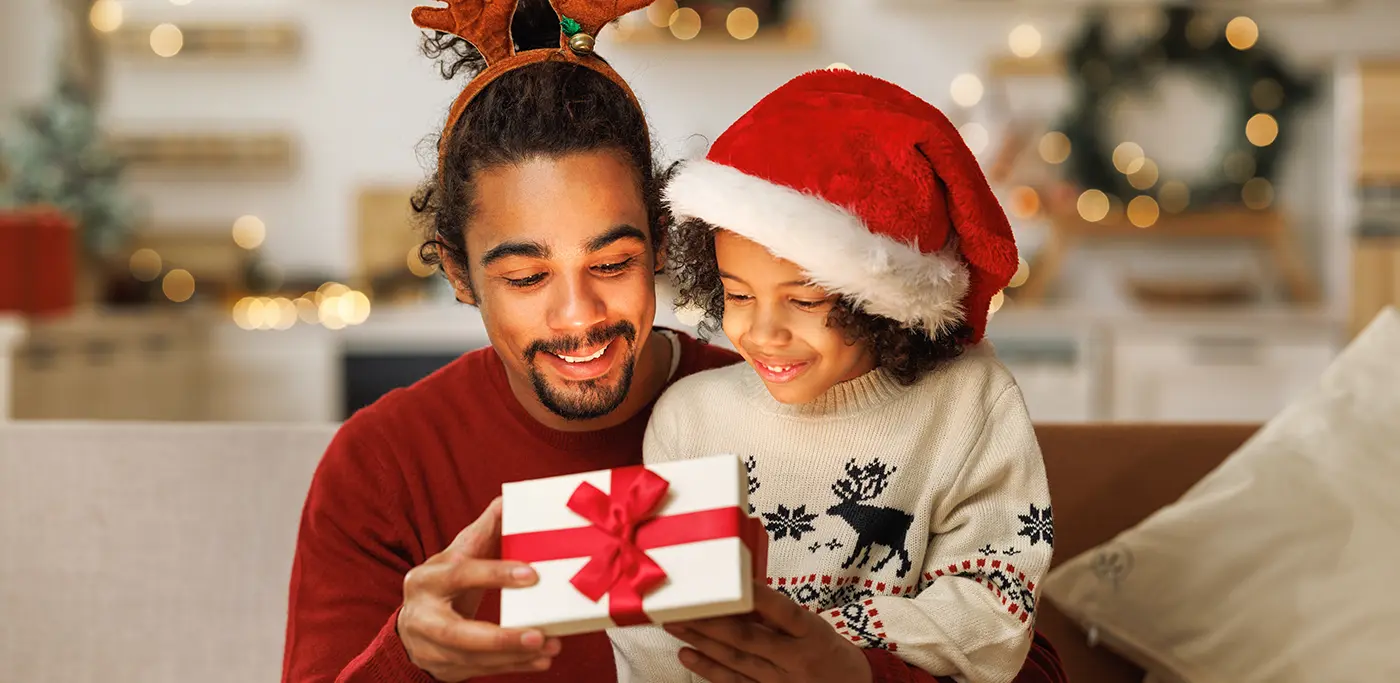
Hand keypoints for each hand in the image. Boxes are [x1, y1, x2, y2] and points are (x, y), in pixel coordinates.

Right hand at [397, 497, 561, 680]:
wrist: (412, 624)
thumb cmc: (444, 582)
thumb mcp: (456, 556)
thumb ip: (482, 533)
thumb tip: (509, 501)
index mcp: (427, 579)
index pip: (461, 575)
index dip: (495, 575)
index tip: (533, 576)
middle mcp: (423, 616)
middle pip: (458, 633)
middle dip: (501, 637)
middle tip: (539, 635)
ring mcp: (430, 647)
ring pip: (473, 657)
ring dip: (514, 655)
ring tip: (550, 647)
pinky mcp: (444, 668)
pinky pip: (481, 670)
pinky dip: (513, 667)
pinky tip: (540, 661)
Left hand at [663, 582, 872, 682]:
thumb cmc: (827, 653)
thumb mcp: (814, 628)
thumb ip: (779, 615)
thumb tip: (741, 592)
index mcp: (812, 634)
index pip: (784, 611)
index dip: (758, 597)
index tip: (731, 581)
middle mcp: (796, 658)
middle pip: (749, 639)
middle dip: (711, 622)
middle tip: (680, 607)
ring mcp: (780, 682)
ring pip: (736, 661)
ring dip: (702, 643)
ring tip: (675, 626)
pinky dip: (709, 669)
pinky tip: (688, 655)